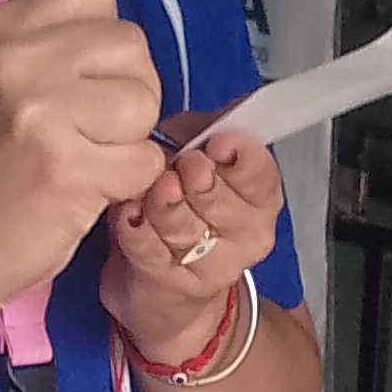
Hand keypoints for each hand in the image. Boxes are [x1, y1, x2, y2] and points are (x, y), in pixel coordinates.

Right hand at [0, 0, 165, 304]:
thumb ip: (53, 50)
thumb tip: (125, 50)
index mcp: (1, 26)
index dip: (107, 40)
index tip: (85, 81)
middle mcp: (18, 57)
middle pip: (131, 45)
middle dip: (129, 91)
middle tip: (92, 131)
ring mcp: (41, 111)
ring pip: (144, 102)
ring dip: (132, 139)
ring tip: (90, 160)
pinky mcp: (67, 168)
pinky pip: (145, 161)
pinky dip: (131, 183)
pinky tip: (91, 191)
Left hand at [101, 129, 287, 368]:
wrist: (163, 280)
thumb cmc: (180, 206)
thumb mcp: (194, 153)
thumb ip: (205, 129)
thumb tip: (227, 105)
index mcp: (259, 196)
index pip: (260, 174)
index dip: (240, 156)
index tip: (216, 144)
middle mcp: (245, 234)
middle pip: (222, 201)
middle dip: (196, 179)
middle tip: (180, 168)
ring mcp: (213, 266)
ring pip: (185, 227)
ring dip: (162, 203)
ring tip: (149, 189)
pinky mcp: (175, 285)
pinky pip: (151, 249)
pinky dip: (135, 227)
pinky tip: (130, 214)